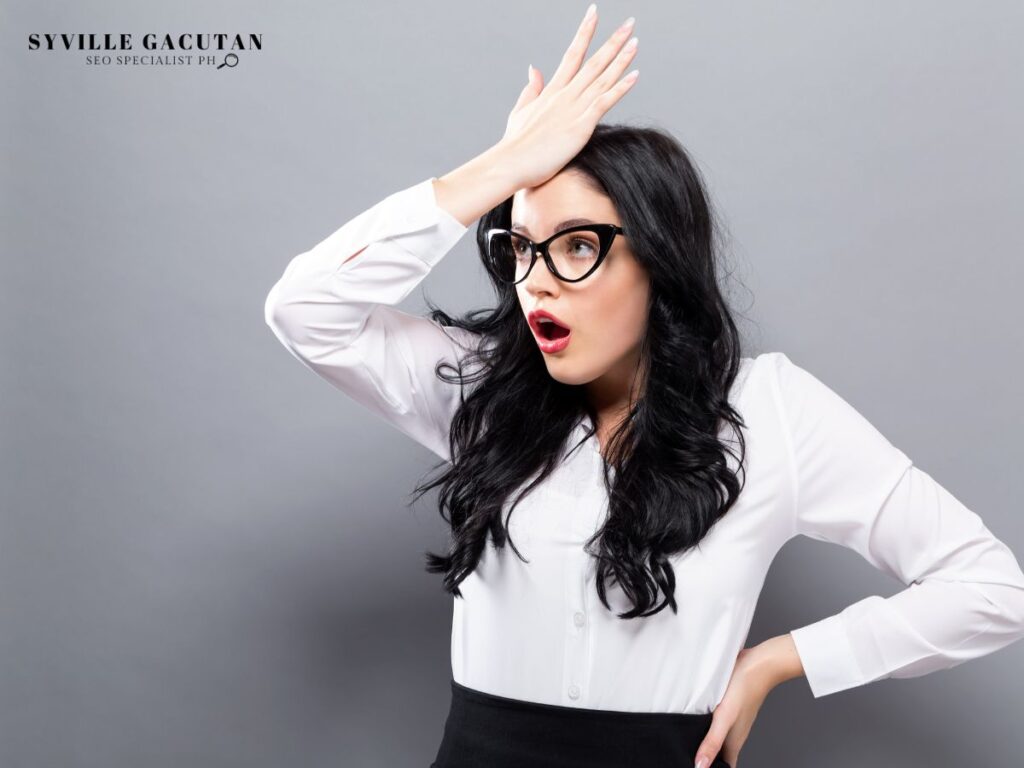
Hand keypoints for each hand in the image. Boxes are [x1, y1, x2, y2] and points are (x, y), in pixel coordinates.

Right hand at [498, 4, 639, 189]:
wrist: (510, 162)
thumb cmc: (515, 144)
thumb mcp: (520, 111)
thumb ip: (531, 89)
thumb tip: (534, 68)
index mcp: (552, 91)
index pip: (572, 54)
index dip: (585, 33)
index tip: (594, 13)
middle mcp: (564, 95)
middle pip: (593, 62)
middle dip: (613, 42)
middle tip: (629, 23)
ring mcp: (573, 109)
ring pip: (602, 78)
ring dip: (621, 59)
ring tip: (635, 41)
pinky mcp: (580, 126)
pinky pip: (604, 102)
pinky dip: (620, 88)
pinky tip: (635, 75)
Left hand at [692, 642, 788, 767]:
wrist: (759, 663)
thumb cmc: (745, 689)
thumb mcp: (725, 718)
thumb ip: (712, 742)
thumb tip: (700, 766)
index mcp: (733, 742)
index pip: (724, 766)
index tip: (696, 767)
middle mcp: (734, 733)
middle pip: (720, 753)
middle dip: (707, 757)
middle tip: (687, 755)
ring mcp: (732, 719)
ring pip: (718, 736)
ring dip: (706, 740)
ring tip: (689, 740)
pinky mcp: (729, 705)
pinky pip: (717, 720)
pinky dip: (707, 723)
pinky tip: (696, 717)